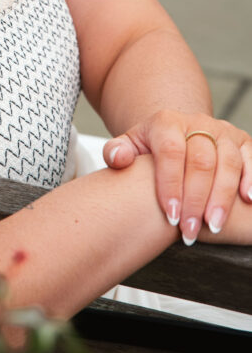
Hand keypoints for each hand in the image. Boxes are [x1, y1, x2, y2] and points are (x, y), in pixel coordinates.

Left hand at [102, 110, 251, 242]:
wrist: (177, 133)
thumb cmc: (152, 147)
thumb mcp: (129, 145)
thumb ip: (116, 151)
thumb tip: (118, 158)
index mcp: (166, 122)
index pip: (171, 151)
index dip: (171, 184)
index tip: (170, 216)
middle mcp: (198, 122)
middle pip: (201, 160)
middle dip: (196, 199)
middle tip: (189, 230)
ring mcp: (222, 131)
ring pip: (228, 161)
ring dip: (222, 197)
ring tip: (213, 226)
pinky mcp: (242, 141)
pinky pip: (251, 157)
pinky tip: (248, 201)